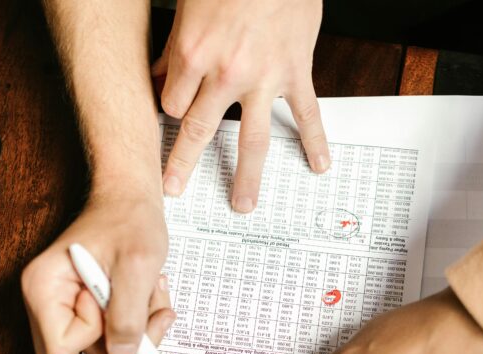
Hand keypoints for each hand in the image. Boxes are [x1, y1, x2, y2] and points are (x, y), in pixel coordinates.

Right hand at [21, 195, 175, 353]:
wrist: (131, 197)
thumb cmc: (129, 218)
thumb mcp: (137, 266)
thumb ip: (127, 315)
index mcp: (42, 289)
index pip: (58, 353)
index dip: (98, 343)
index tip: (121, 307)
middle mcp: (44, 303)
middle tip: (151, 330)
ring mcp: (61, 307)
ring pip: (96, 352)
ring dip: (135, 333)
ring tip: (154, 295)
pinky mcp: (81, 308)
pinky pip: (107, 337)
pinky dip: (135, 325)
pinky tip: (149, 296)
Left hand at [153, 0, 328, 212]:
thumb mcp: (190, 7)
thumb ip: (176, 47)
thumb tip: (163, 75)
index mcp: (193, 54)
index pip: (172, 102)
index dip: (169, 111)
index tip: (170, 121)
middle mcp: (226, 74)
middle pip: (199, 131)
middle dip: (183, 164)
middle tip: (175, 188)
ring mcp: (264, 79)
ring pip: (252, 140)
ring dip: (247, 176)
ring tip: (243, 205)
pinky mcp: (296, 73)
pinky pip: (307, 114)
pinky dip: (315, 142)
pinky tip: (319, 165)